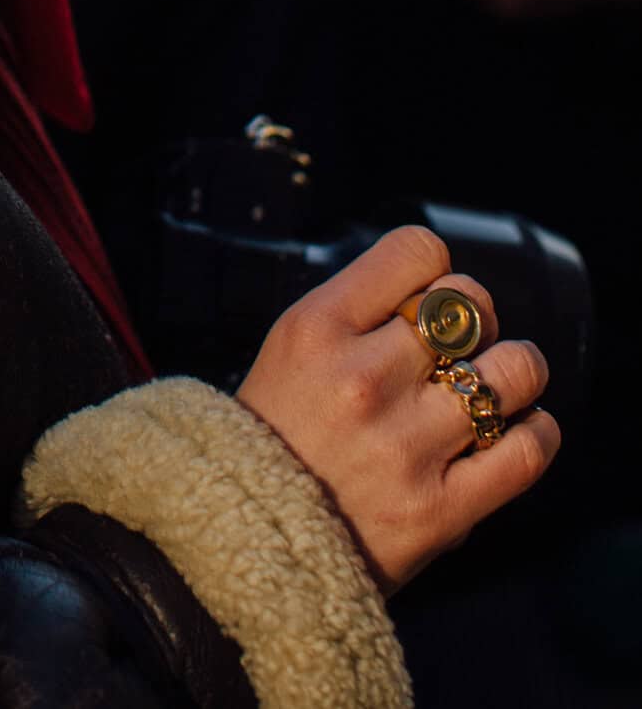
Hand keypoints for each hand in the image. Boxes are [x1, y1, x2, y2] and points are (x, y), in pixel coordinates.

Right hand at [238, 225, 557, 592]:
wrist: (250, 537)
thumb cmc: (278, 433)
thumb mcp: (292, 346)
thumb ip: (361, 313)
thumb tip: (443, 292)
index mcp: (318, 327)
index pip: (417, 251)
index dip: (436, 271)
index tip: (431, 299)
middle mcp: (362, 378)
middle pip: (470, 305)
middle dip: (477, 320)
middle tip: (464, 348)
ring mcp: (403, 445)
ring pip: (511, 371)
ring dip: (516, 371)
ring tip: (501, 383)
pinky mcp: (438, 509)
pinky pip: (525, 451)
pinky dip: (538, 431)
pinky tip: (523, 428)